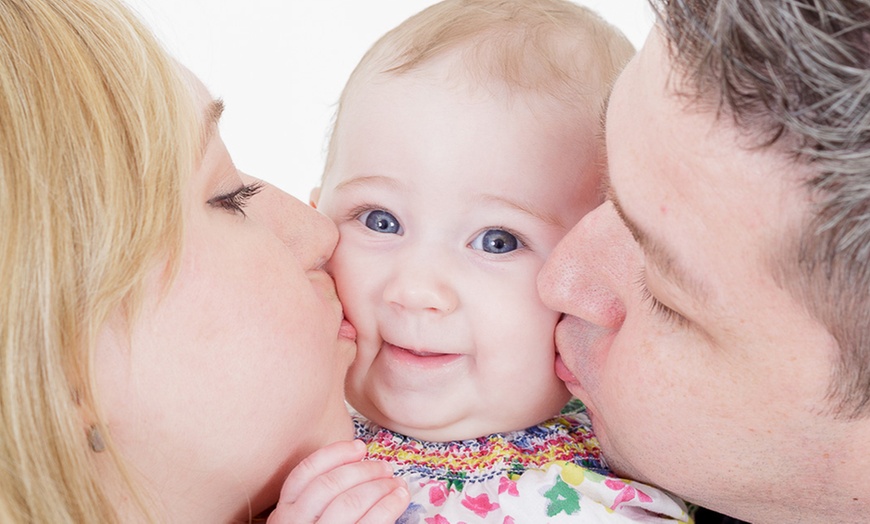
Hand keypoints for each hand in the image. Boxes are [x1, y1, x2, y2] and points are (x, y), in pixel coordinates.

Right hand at [267, 440, 409, 522]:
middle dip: (362, 470)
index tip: (359, 447)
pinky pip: (369, 523)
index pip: (305, 474)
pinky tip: (399, 499)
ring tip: (396, 483)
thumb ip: (319, 502)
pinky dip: (388, 505)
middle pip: (330, 484)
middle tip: (384, 468)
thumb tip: (358, 464)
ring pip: (349, 501)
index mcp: (283, 515)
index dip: (334, 454)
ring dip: (379, 486)